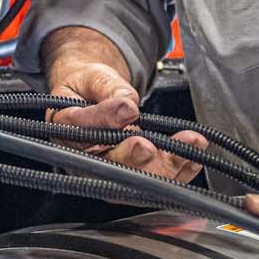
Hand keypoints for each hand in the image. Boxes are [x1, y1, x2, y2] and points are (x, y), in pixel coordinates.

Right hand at [43, 30, 204, 183]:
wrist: (91, 97)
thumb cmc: (87, 88)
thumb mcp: (92, 76)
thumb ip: (107, 87)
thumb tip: (127, 103)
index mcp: (65, 129)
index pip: (80, 128)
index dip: (104, 121)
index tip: (128, 110)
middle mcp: (83, 158)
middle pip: (106, 165)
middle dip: (132, 158)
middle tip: (148, 146)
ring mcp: (108, 172)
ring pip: (134, 180)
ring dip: (166, 165)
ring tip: (189, 143)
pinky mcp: (130, 177)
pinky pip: (154, 181)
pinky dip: (178, 169)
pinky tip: (193, 155)